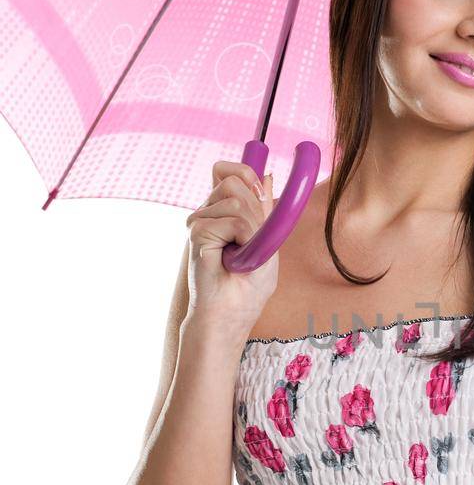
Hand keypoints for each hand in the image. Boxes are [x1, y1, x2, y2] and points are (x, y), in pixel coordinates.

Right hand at [184, 160, 277, 336]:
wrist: (229, 313)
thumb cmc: (247, 287)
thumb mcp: (265, 243)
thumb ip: (262, 210)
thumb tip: (265, 174)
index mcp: (223, 211)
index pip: (229, 171)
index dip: (246, 172)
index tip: (260, 193)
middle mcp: (208, 212)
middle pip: (237, 181)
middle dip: (257, 212)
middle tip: (252, 244)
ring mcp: (200, 220)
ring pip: (238, 202)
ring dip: (253, 231)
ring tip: (242, 257)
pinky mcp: (197, 231)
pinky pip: (234, 221)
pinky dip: (245, 240)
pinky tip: (232, 260)